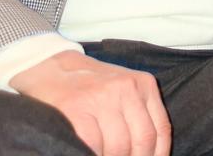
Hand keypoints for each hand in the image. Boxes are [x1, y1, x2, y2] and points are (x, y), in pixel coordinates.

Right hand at [9, 50, 169, 155]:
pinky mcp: (76, 108)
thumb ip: (138, 112)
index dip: (158, 154)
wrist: (51, 66)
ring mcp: (102, 98)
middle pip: (143, 139)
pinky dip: (93, 155)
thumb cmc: (90, 84)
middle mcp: (127, 89)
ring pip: (119, 146)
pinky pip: (92, 144)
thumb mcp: (124, 88)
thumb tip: (148, 149)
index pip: (161, 128)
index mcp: (144, 84)